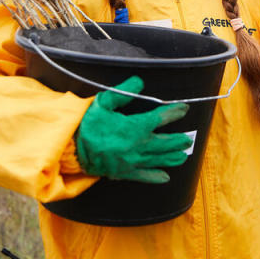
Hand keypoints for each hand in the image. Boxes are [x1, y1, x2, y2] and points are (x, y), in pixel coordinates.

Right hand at [76, 76, 192, 183]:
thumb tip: (139, 81)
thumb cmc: (88, 122)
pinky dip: (156, 177)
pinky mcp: (125, 172)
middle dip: (178, 140)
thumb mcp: (104, 101)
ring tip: (182, 156)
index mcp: (134, 126)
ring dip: (172, 157)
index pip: (160, 118)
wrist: (72, 147)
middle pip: (165, 142)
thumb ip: (124, 91)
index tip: (183, 109)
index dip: (174, 112)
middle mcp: (138, 145)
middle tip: (187, 139)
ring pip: (158, 159)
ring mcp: (133, 161)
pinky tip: (165, 177)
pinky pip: (144, 176)